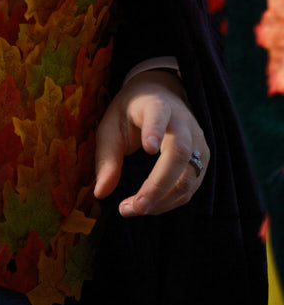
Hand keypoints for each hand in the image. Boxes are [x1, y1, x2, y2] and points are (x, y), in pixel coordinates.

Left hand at [94, 69, 208, 216]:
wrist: (161, 95)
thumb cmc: (131, 113)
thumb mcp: (111, 125)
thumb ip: (106, 157)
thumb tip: (101, 192)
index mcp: (156, 104)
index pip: (158, 114)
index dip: (154, 130)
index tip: (148, 148)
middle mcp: (183, 122)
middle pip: (179, 153)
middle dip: (158, 185)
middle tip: (135, 206)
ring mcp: (198, 142)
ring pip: (188, 177)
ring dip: (162, 200)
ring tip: (134, 209)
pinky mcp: (203, 160)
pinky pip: (190, 187)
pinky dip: (169, 201)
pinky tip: (149, 205)